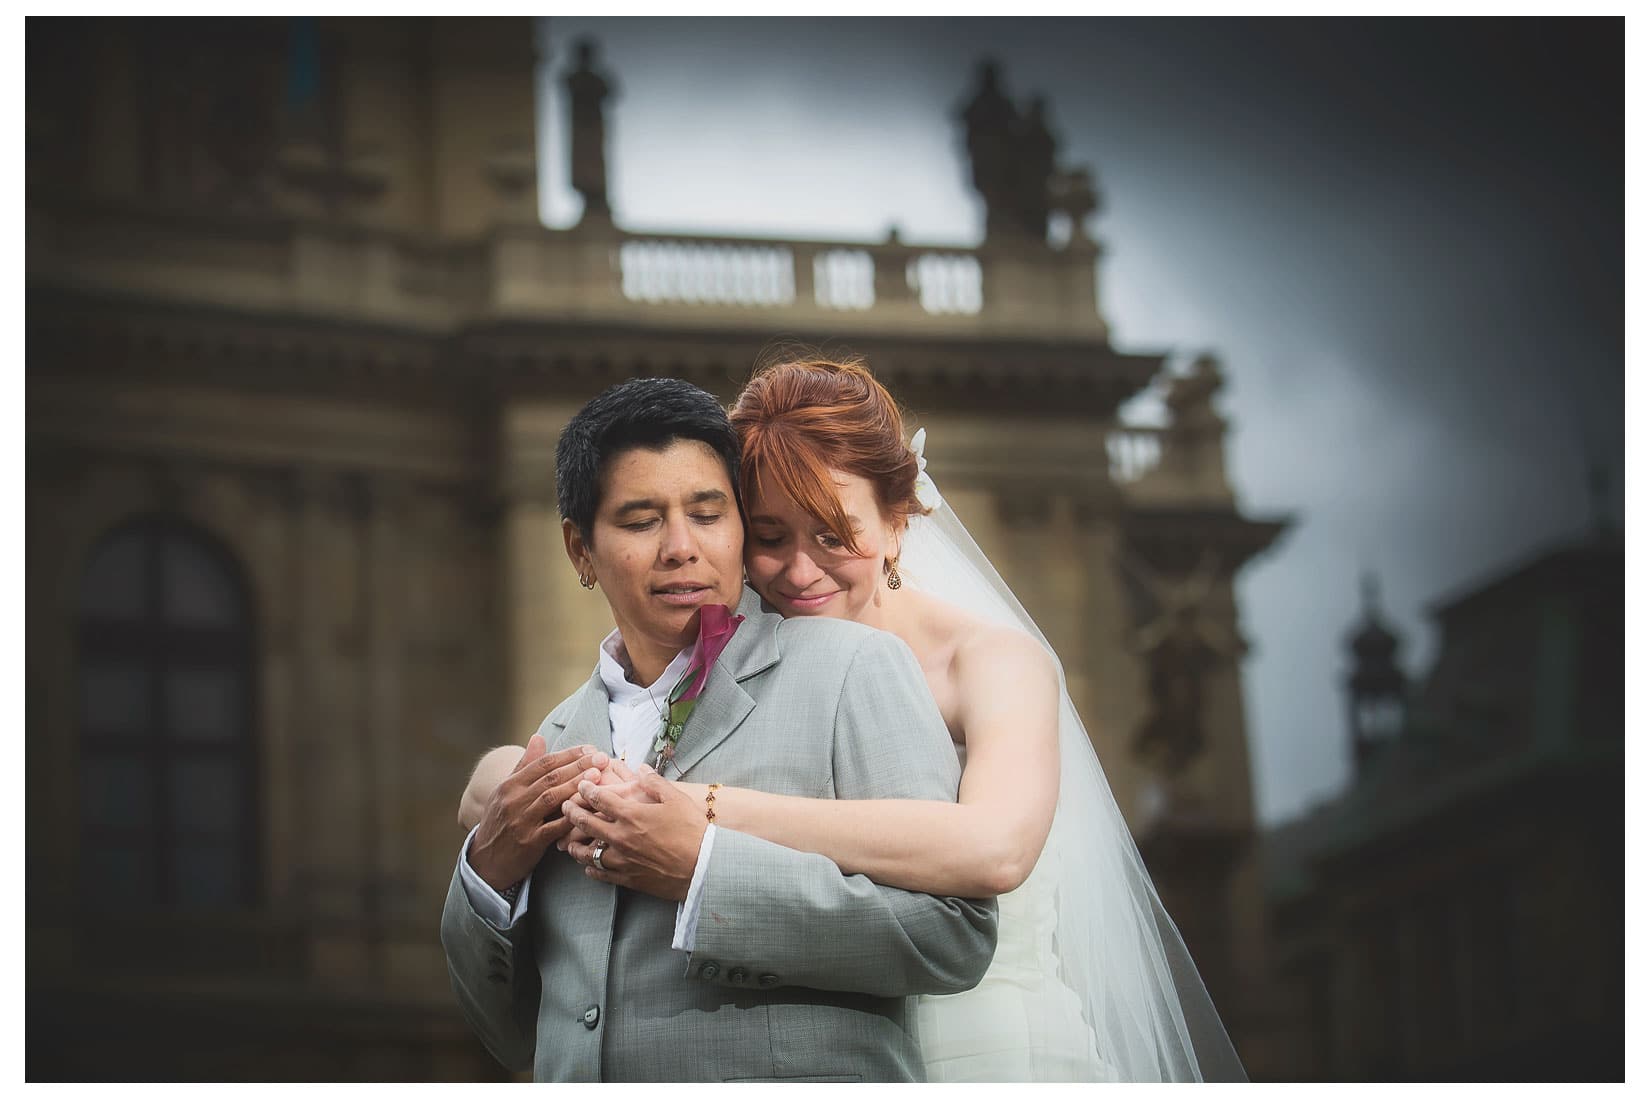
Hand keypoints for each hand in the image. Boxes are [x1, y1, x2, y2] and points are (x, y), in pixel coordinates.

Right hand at [467, 734, 609, 894]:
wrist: (485, 861)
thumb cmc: (501, 822)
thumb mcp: (506, 792)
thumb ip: (524, 765)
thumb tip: (538, 737)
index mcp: (510, 785)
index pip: (543, 763)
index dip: (568, 754)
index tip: (590, 748)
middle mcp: (513, 800)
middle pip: (550, 778)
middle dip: (578, 766)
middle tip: (601, 757)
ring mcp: (520, 821)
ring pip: (552, 798)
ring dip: (577, 785)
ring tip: (598, 776)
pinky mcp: (529, 842)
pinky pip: (554, 827)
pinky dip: (572, 817)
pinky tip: (590, 810)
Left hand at [561, 766, 708, 901]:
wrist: (703, 867)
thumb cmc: (692, 831)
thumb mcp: (676, 799)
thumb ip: (655, 782)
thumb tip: (641, 768)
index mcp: (631, 815)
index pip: (600, 799)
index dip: (587, 789)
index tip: (581, 785)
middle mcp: (621, 837)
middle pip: (586, 824)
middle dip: (572, 813)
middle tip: (565, 806)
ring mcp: (622, 860)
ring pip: (588, 854)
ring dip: (576, 846)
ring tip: (569, 842)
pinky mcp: (628, 879)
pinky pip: (601, 875)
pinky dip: (591, 870)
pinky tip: (588, 867)